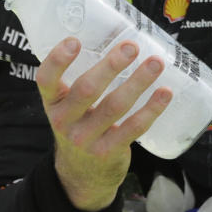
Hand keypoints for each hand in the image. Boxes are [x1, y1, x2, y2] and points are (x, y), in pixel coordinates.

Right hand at [38, 37, 171, 211]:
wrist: (81, 175)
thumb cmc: (81, 125)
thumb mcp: (71, 106)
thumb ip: (85, 78)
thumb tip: (120, 36)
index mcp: (53, 103)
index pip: (46, 80)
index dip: (58, 60)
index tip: (75, 40)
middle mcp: (65, 121)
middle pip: (86, 90)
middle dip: (110, 66)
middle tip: (131, 46)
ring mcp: (86, 138)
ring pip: (114, 106)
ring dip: (138, 82)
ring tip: (156, 63)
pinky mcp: (108, 151)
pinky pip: (133, 127)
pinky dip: (151, 109)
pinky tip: (165, 93)